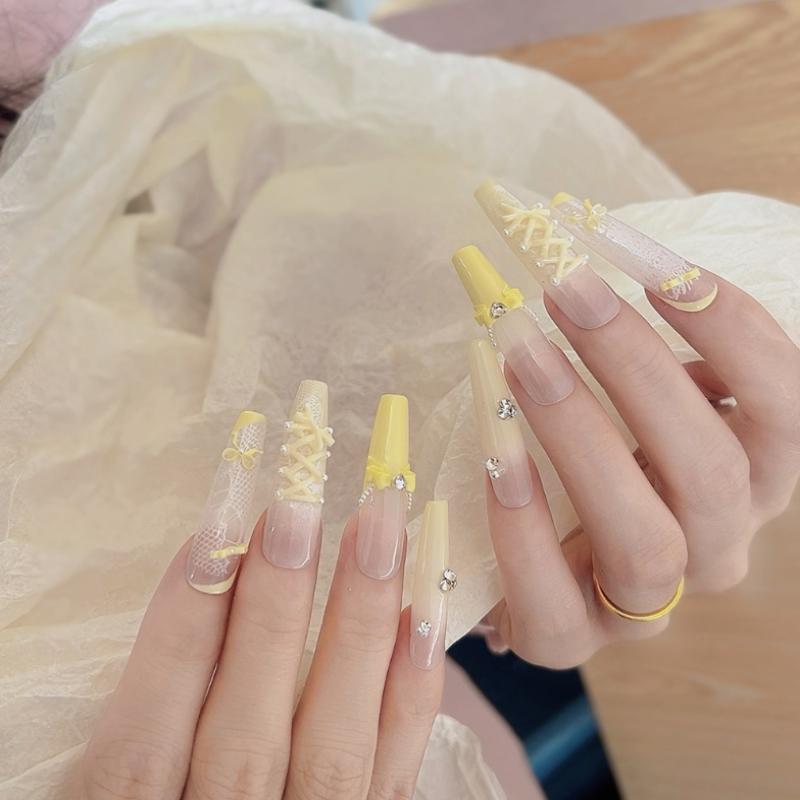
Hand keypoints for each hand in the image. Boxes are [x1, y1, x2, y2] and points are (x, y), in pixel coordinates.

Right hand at [81, 390, 448, 799]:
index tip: (215, 525)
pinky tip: (425, 611)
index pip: (147, 730)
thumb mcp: (117, 794)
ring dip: (358, 625)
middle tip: (298, 505)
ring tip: (380, 526)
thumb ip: (150, 721)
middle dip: (272, 609)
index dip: (181, 622)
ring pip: (332, 742)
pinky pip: (395, 771)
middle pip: (245, 726)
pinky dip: (412, 689)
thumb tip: (204, 582)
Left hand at [453, 181, 799, 667]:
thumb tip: (589, 243)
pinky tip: (493, 456)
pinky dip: (523, 527)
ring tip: (522, 357)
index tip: (652, 261)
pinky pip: (556, 604)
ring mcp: (647, 604)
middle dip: (639, 371)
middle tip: (567, 292)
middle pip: (712, 469)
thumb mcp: (629, 388)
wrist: (532, 549)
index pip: (781, 404)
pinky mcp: (569, 637)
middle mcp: (717, 544)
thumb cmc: (589, 444)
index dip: (729, 328)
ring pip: (645, 542)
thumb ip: (635, 341)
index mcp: (751, 474)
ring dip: (582, 439)